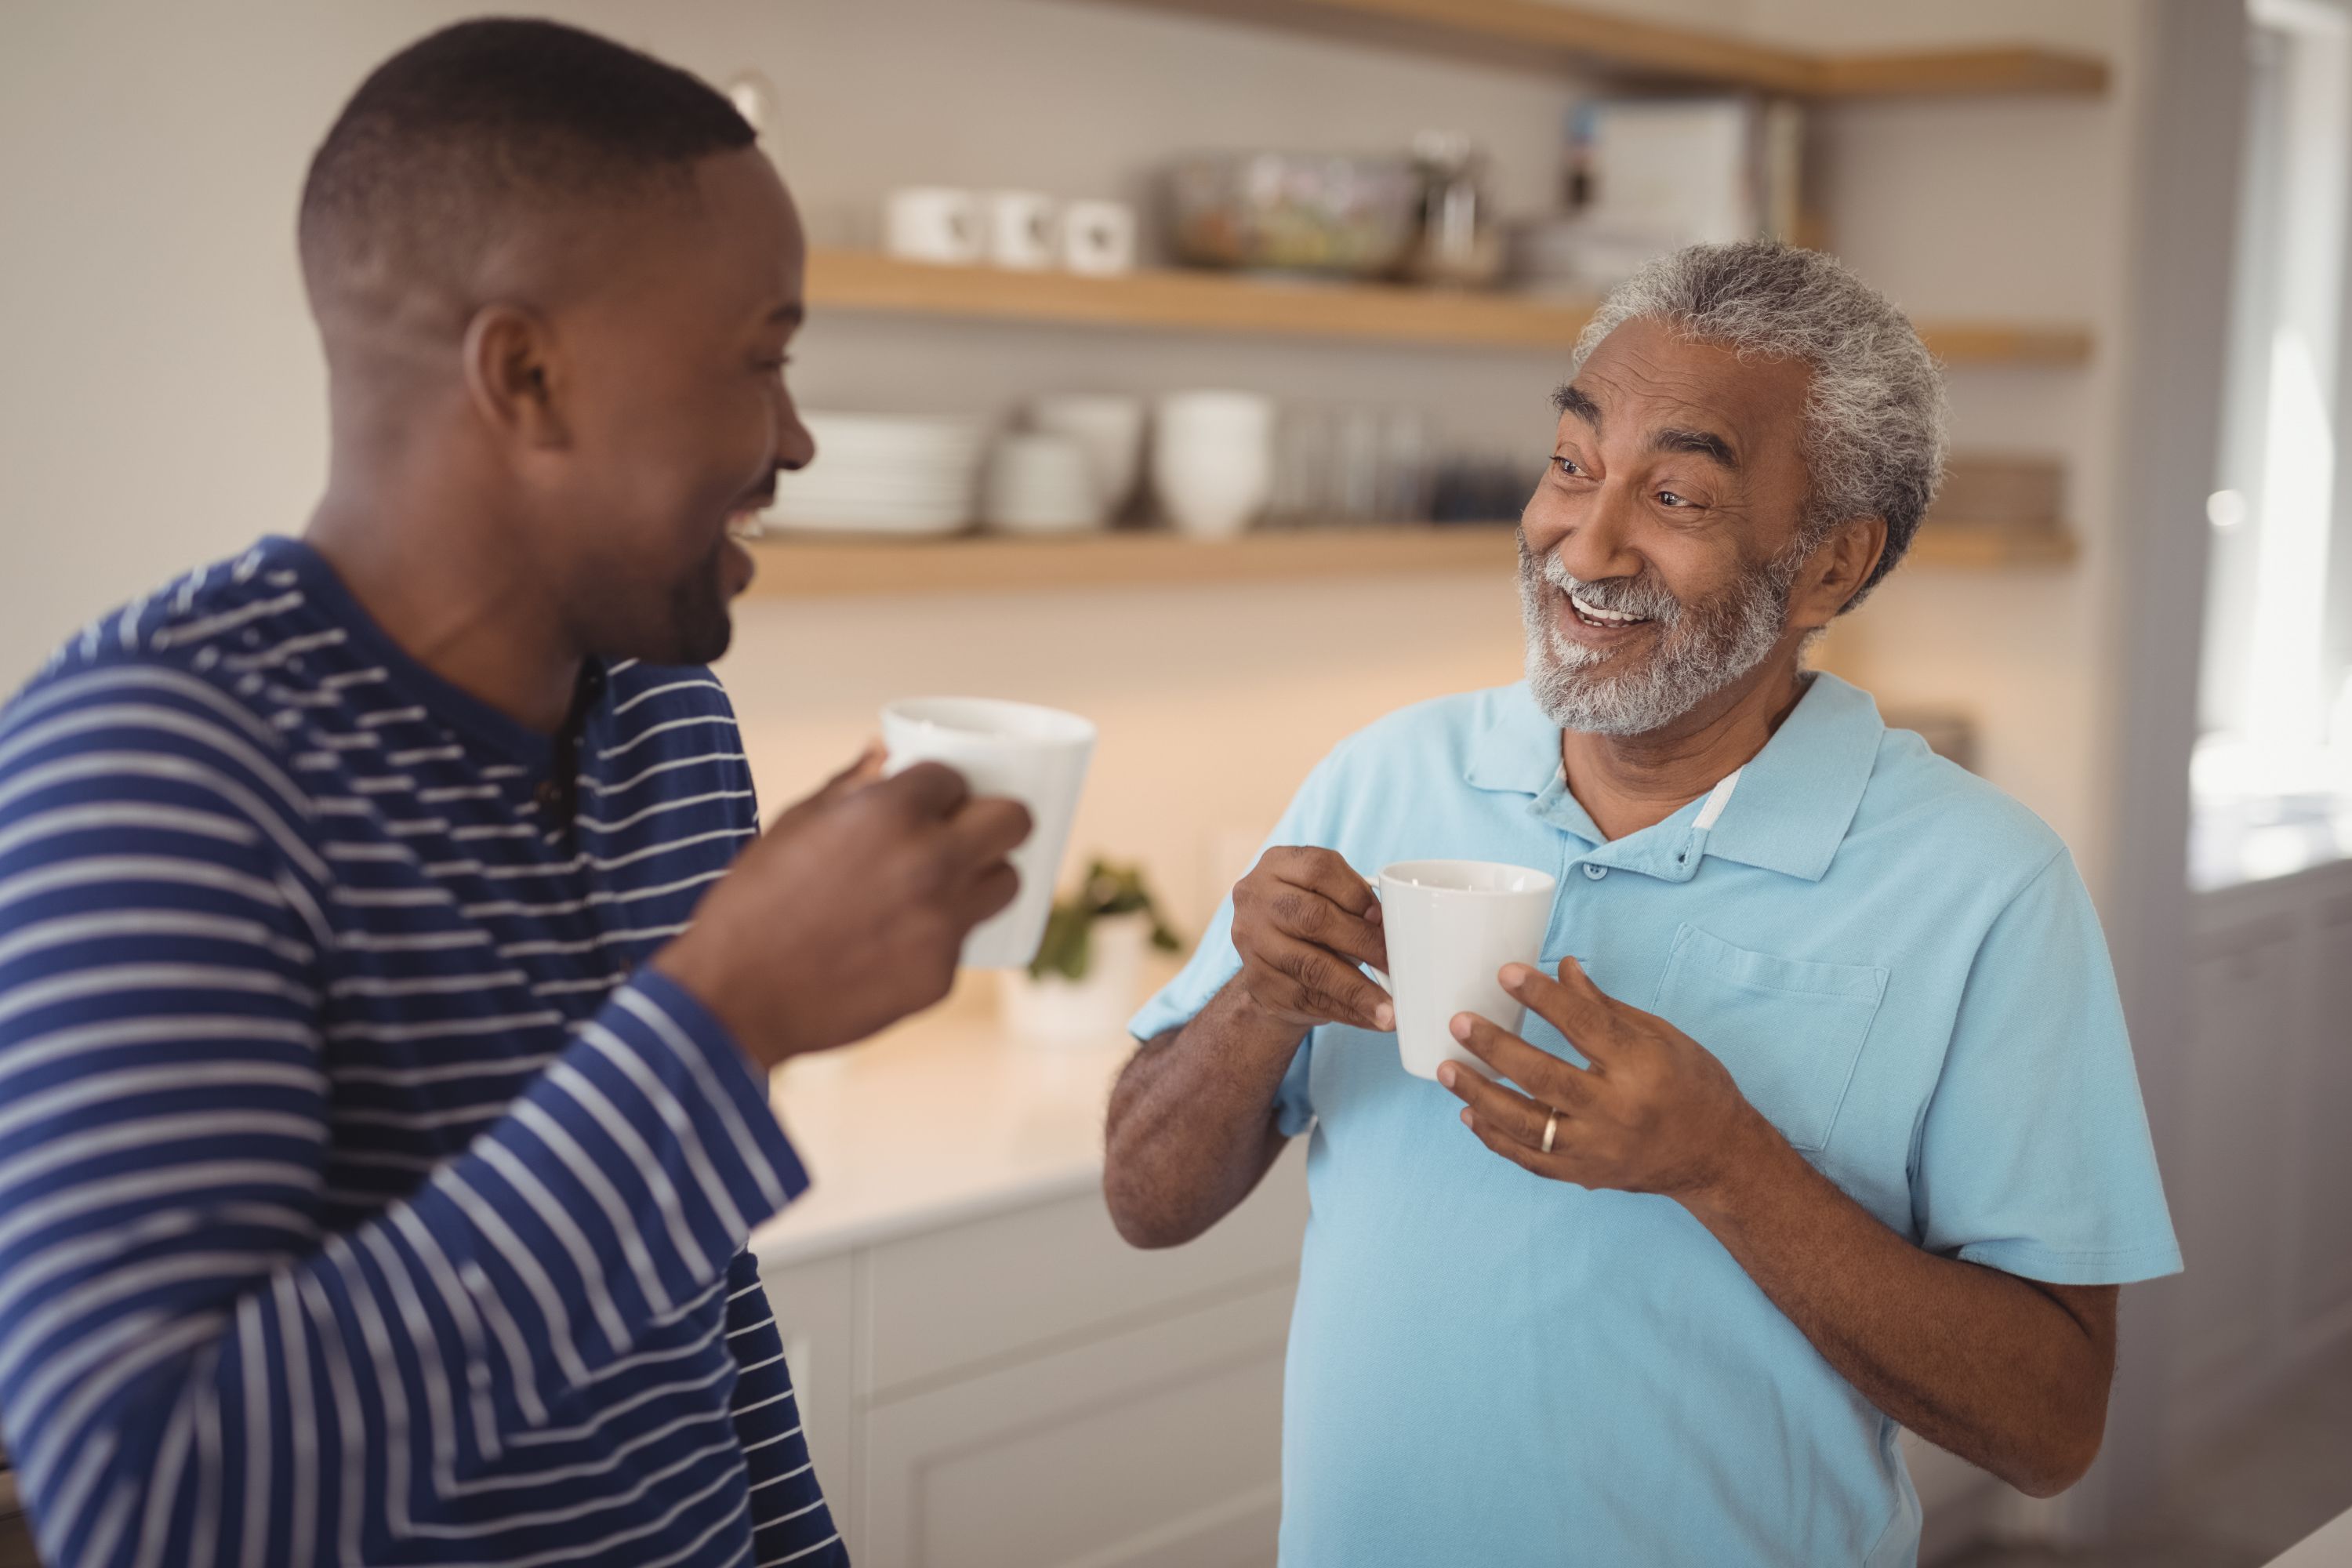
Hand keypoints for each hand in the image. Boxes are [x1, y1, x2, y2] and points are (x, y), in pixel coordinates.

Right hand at [654, 746, 1032, 1067]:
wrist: (736, 996)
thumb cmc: (755, 901)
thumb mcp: (796, 823)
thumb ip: (852, 784)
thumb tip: (887, 748)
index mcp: (893, 811)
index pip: (957, 779)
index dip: (943, 790)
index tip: (929, 804)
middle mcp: (932, 861)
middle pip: (1015, 820)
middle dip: (994, 820)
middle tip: (967, 834)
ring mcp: (943, 922)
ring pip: (1008, 882)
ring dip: (983, 878)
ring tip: (942, 888)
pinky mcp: (942, 975)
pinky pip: (964, 941)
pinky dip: (939, 937)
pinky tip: (896, 943)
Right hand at [1228, 847, 1392, 1034]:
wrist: (1270, 960)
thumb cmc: (1310, 919)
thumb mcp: (1326, 896)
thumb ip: (1352, 901)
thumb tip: (1393, 930)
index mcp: (1277, 865)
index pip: (1319, 868)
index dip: (1356, 894)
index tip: (1384, 919)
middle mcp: (1256, 899)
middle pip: (1313, 917)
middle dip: (1362, 942)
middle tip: (1394, 965)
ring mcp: (1252, 941)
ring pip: (1311, 967)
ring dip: (1357, 991)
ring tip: (1390, 1010)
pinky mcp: (1259, 981)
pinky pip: (1309, 999)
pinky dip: (1347, 1011)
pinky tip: (1372, 1019)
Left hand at [1435, 956, 1769, 1201]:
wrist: (1718, 1157)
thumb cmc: (1695, 1086)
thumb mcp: (1661, 1036)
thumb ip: (1605, 1007)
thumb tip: (1562, 969)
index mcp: (1641, 1068)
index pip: (1584, 1026)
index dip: (1543, 997)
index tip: (1507, 973)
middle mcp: (1617, 1111)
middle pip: (1543, 1077)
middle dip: (1495, 1049)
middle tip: (1459, 1023)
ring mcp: (1597, 1149)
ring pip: (1525, 1125)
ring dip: (1480, 1096)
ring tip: (1448, 1070)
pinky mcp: (1584, 1174)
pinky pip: (1529, 1159)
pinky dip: (1496, 1138)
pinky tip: (1470, 1115)